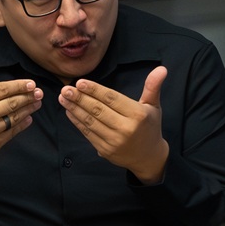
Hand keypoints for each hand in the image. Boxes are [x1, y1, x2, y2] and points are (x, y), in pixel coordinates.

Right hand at [0, 50, 42, 175]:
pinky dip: (22, 125)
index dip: (18, 86)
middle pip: (11, 103)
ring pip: (13, 117)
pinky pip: (11, 132)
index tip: (31, 83)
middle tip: (39, 92)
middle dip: (27, 96)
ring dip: (28, 109)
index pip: (1, 89)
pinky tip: (29, 118)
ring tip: (37, 103)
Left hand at [59, 66, 168, 183]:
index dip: (94, 90)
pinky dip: (77, 122)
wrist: (148, 157)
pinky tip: (69, 112)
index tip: (80, 83)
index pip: (112, 99)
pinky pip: (88, 134)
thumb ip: (153, 87)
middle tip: (66, 89)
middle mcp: (125, 129)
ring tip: (63, 98)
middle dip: (79, 99)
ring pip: (91, 122)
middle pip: (98, 110)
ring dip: (74, 109)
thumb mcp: (153, 106)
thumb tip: (161, 68)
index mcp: (137, 115)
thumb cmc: (150, 127)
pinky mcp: (105, 150)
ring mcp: (114, 141)